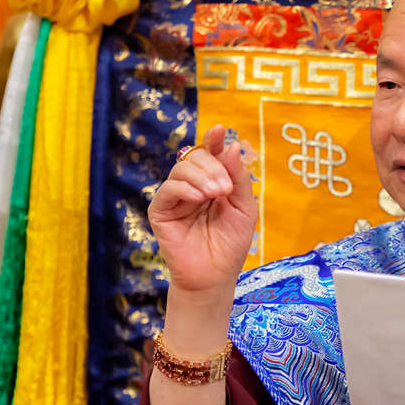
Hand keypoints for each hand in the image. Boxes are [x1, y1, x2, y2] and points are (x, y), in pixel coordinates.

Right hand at [148, 124, 256, 299]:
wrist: (215, 276)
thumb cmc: (231, 244)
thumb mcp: (244, 208)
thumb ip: (238, 178)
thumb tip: (231, 146)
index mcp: (213, 182)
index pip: (211, 154)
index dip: (214, 139)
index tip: (220, 129)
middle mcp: (193, 185)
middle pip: (197, 157)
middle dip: (213, 166)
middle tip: (224, 188)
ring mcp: (176, 197)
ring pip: (182, 168)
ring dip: (201, 176)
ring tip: (215, 194)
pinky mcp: (161, 211)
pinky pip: (168, 189)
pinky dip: (184, 188)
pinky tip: (198, 197)